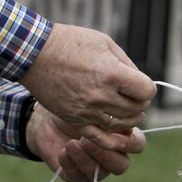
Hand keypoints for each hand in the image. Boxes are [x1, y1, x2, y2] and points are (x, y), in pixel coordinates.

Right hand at [21, 23, 155, 147]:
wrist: (35, 54)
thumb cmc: (70, 43)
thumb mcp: (105, 43)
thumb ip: (126, 64)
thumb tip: (138, 81)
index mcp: (112, 74)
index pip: (146, 91)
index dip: (146, 87)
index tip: (139, 83)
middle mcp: (101, 96)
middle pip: (136, 109)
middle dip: (139, 102)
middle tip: (133, 95)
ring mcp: (88, 111)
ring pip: (122, 124)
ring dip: (129, 117)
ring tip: (127, 109)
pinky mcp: (75, 120)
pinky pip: (101, 138)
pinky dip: (113, 137)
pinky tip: (116, 129)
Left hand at [25, 103, 145, 181]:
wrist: (47, 117)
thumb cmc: (75, 103)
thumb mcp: (94, 99)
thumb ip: (114, 99)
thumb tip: (127, 96)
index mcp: (122, 136)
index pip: (137, 145)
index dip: (127, 140)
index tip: (110, 127)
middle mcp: (112, 154)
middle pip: (123, 165)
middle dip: (107, 154)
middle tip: (89, 140)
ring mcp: (95, 167)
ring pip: (102, 174)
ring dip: (88, 158)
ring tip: (73, 142)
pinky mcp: (76, 175)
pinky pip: (79, 177)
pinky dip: (72, 163)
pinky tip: (64, 150)